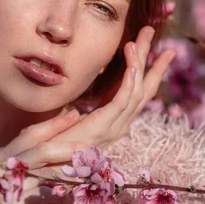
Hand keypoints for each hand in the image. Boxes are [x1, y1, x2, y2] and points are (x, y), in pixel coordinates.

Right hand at [0, 111, 85, 203]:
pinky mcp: (6, 202)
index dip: (53, 125)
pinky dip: (63, 194)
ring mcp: (0, 183)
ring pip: (43, 170)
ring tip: (92, 173)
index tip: (75, 114)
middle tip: (90, 148)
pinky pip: (42, 193)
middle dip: (68, 147)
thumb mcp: (22, 189)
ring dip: (72, 172)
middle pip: (38, 148)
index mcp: (1, 158)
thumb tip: (67, 150)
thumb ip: (37, 169)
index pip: (30, 134)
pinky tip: (78, 196)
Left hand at [51, 25, 174, 148]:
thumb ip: (76, 114)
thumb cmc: (53, 146)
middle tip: (158, 36)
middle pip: (144, 88)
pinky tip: (133, 66)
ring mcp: (114, 127)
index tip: (161, 50)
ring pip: (136, 91)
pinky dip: (130, 83)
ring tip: (140, 39)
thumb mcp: (68, 123)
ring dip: (140, 63)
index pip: (139, 92)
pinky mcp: (103, 128)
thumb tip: (78, 106)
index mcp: (115, 122)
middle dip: (152, 61)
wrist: (43, 166)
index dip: (150, 70)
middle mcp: (120, 124)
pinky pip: (122, 102)